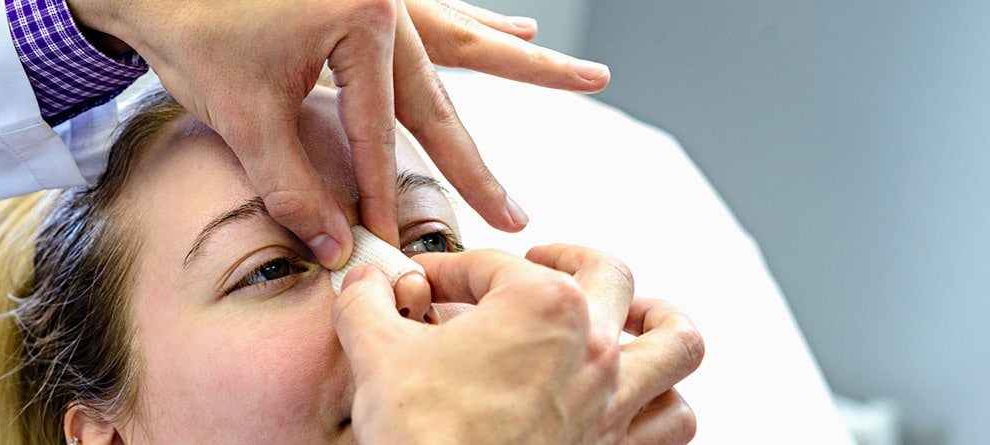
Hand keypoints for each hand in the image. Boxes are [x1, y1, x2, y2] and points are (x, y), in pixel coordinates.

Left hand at [65, 0, 609, 269]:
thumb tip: (333, 249)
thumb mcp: (243, 113)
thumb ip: (292, 186)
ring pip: (457, 46)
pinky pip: (438, 15)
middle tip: (517, 213)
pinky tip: (521, 27)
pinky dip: (475, 28)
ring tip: (585, 76)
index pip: (383, 128)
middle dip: (477, 158)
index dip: (386, 191)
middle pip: (441, 91)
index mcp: (365, 16)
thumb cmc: (187, 24)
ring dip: (513, 69)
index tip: (398, 243)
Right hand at [332, 245, 702, 443]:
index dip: (452, 270)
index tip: (428, 285)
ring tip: (635, 317)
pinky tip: (640, 398)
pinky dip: (665, 403)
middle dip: (571, 258)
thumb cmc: (425, 436)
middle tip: (542, 262)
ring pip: (677, 344)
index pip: (494, 265)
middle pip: (608, 274)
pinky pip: (673, 422)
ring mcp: (614, 401)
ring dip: (659, 325)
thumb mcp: (377, 353)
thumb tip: (364, 286)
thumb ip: (367, 304)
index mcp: (542, 306)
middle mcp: (592, 347)